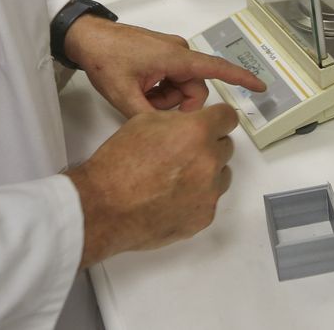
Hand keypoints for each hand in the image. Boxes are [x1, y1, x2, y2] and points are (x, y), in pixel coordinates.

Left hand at [64, 15, 264, 117]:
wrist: (85, 37)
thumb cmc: (105, 61)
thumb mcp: (124, 96)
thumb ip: (149, 118)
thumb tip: (168, 133)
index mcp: (176, 58)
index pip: (217, 69)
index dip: (241, 79)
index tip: (261, 87)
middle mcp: (178, 52)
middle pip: (194, 88)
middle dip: (177, 105)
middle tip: (149, 109)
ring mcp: (169, 52)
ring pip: (181, 86)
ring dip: (165, 98)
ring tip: (139, 96)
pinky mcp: (160, 54)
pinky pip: (171, 78)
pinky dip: (159, 89)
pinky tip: (139, 88)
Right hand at [66, 103, 239, 266]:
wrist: (104, 206)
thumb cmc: (118, 166)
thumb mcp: (145, 122)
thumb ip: (178, 121)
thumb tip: (191, 124)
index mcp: (196, 132)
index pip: (228, 117)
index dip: (218, 119)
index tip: (214, 124)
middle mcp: (208, 161)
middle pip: (225, 146)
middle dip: (208, 146)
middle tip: (183, 153)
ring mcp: (209, 192)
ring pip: (221, 175)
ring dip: (206, 172)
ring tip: (176, 177)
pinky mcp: (204, 216)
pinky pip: (209, 200)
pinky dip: (196, 197)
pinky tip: (172, 197)